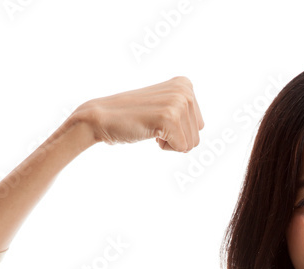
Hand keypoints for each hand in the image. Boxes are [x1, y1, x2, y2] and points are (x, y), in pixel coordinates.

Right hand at [75, 76, 203, 150]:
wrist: (101, 117)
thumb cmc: (131, 116)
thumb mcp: (163, 104)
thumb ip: (183, 110)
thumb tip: (202, 125)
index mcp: (185, 84)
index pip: (199, 125)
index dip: (178, 130)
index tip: (158, 118)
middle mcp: (185, 90)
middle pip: (197, 135)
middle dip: (176, 138)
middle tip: (153, 124)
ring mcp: (178, 102)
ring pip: (191, 144)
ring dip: (170, 142)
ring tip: (150, 126)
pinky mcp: (170, 118)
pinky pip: (181, 148)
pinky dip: (165, 147)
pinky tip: (149, 132)